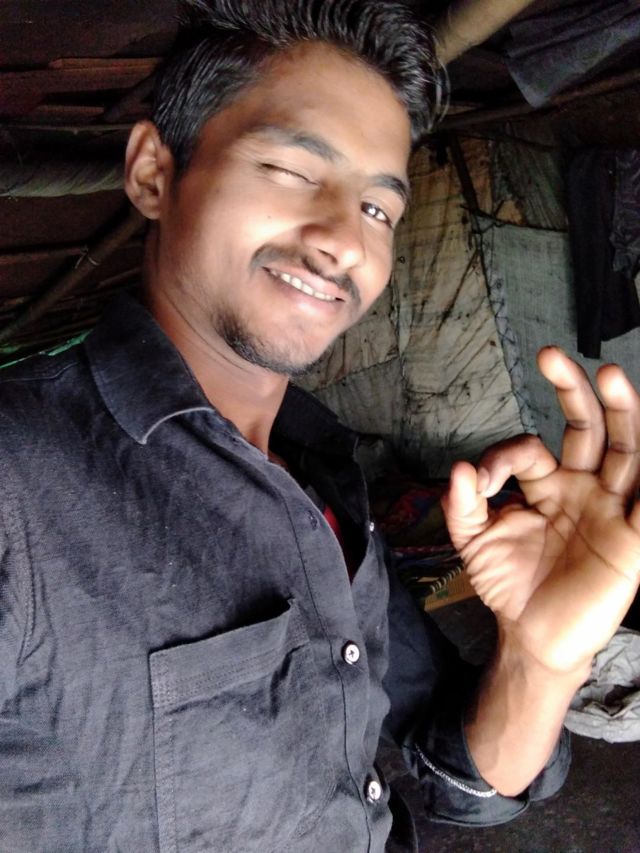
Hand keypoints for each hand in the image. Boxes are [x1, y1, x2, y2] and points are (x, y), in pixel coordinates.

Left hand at [442, 347, 639, 674]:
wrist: (532, 637)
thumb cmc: (507, 585)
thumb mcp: (474, 543)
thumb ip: (462, 506)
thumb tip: (459, 467)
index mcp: (547, 485)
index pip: (532, 448)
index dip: (503, 455)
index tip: (478, 483)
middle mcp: (583, 489)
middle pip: (589, 430)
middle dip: (574, 392)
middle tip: (552, 355)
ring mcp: (611, 512)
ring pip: (626, 452)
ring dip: (622, 414)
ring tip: (611, 375)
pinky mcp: (630, 542)